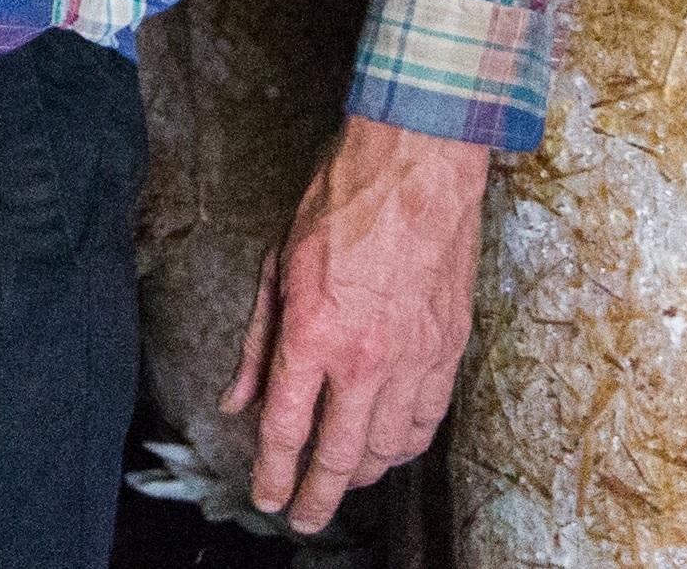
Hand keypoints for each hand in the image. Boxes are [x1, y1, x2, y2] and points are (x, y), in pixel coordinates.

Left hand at [231, 116, 492, 531]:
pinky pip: (429, 421)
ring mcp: (415, 360)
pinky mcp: (449, 351)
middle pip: (341, 457)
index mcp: (313, 337)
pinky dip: (406, 444)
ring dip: (363, 473)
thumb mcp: (274, 268)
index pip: (288, 431)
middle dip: (319, 497)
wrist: (414, 169)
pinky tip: (388, 446)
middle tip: (305, 517)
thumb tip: (237, 401)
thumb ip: (258, 345)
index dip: (274, 477)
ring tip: (341, 478)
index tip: (268, 500)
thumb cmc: (337, 206)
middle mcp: (366, 360)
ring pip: (391, 448)